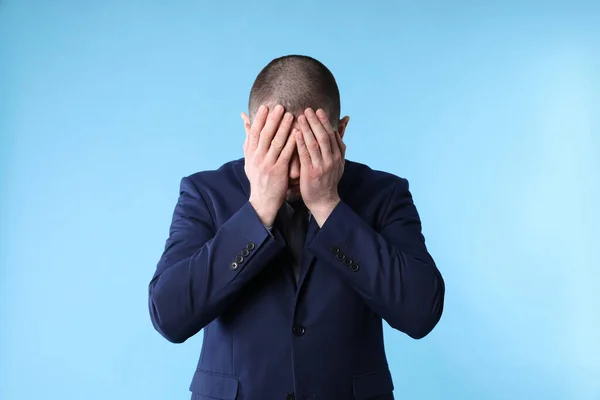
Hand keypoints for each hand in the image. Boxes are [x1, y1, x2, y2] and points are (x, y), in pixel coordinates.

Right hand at [242, 104, 296, 226]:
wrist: (262, 200)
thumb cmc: (258, 177)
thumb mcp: (249, 159)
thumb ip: (249, 139)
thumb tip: (245, 120)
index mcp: (250, 153)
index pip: (254, 132)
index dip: (260, 118)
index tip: (266, 106)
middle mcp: (257, 157)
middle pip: (265, 134)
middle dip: (272, 119)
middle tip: (280, 106)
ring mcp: (267, 164)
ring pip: (276, 142)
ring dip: (283, 128)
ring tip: (291, 116)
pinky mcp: (278, 171)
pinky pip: (286, 154)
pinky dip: (291, 142)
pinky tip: (298, 133)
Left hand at [296, 108, 345, 226]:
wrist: (324, 201)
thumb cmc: (328, 181)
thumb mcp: (338, 164)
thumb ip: (339, 147)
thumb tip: (340, 129)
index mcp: (338, 156)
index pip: (332, 135)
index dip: (325, 122)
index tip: (318, 111)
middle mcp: (331, 160)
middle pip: (324, 136)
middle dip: (316, 121)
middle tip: (308, 109)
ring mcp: (322, 166)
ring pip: (315, 143)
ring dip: (307, 128)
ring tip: (301, 117)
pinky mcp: (311, 173)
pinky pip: (305, 155)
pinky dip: (300, 142)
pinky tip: (296, 133)